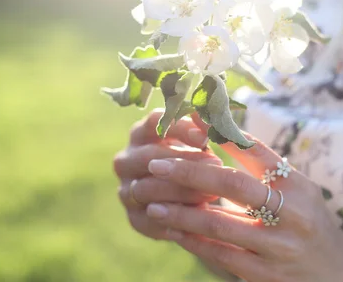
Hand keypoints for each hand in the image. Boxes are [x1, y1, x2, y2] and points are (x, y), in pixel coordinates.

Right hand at [114, 110, 222, 240]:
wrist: (189, 196)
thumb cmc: (198, 159)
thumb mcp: (201, 143)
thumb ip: (207, 131)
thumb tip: (216, 121)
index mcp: (141, 134)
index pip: (154, 123)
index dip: (179, 128)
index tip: (205, 138)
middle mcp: (126, 159)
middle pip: (148, 157)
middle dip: (183, 162)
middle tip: (216, 165)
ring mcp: (126, 189)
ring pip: (147, 190)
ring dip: (180, 192)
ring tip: (211, 194)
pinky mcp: (133, 217)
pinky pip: (148, 221)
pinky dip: (170, 222)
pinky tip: (194, 222)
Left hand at [142, 114, 342, 281]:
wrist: (337, 277)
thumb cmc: (307, 222)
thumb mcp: (295, 188)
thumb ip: (260, 164)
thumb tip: (216, 129)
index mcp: (297, 184)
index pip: (253, 149)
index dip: (216, 132)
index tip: (185, 122)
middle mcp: (291, 212)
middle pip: (231, 183)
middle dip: (188, 171)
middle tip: (155, 165)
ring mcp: (279, 246)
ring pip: (218, 224)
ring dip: (180, 213)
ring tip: (153, 205)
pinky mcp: (265, 275)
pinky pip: (220, 256)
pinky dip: (192, 242)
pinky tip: (173, 232)